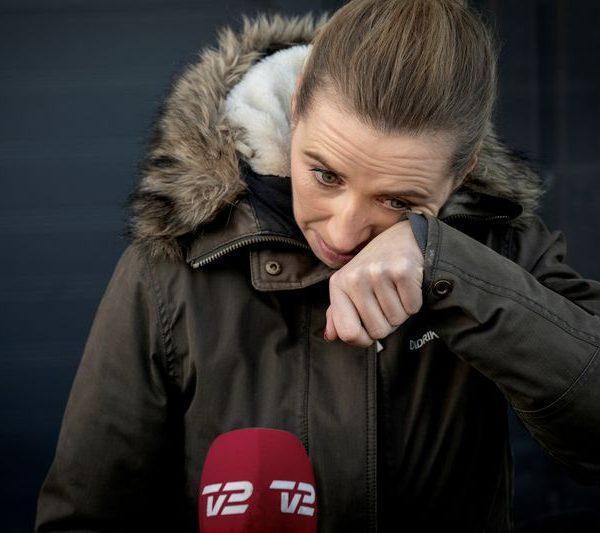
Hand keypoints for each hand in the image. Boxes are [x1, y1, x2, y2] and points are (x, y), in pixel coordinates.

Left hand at [324, 220, 423, 347]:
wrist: (404, 238)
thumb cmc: (375, 267)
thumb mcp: (350, 286)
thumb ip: (338, 313)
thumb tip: (330, 336)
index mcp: (338, 285)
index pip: (347, 333)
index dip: (363, 340)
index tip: (369, 330)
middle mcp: (355, 278)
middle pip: (377, 331)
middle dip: (387, 323)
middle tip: (386, 300)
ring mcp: (378, 273)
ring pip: (397, 320)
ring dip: (401, 311)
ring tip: (396, 290)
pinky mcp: (402, 271)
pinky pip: (412, 308)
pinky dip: (414, 302)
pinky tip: (407, 286)